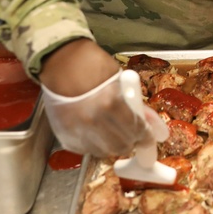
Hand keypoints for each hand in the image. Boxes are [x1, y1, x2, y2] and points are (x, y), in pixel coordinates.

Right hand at [39, 39, 167, 157]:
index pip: (137, 131)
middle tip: (130, 132)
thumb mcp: (120, 79)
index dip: (147, 137)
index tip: (149, 138)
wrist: (59, 61)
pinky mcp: (65, 135)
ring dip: (111, 144)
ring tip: (110, 130)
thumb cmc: (91, 64)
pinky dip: (93, 144)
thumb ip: (135, 105)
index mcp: (111, 104)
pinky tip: (94, 131)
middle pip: (121, 146)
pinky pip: (85, 149)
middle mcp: (94, 121)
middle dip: (130, 140)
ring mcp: (77, 131)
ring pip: (103, 152)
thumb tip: (153, 125)